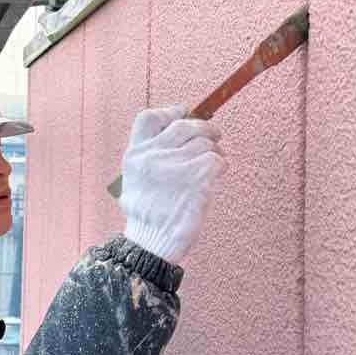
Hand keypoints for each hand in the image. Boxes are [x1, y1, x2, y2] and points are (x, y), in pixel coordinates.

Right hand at [120, 105, 225, 264]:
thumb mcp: (134, 179)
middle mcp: (152, 156)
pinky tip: (215, 176)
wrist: (152, 243)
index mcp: (134, 155)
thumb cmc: (148, 214)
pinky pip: (217, 159)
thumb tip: (178, 130)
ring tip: (211, 166)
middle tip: (214, 136)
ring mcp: (175, 166)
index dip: (171, 111)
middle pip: (185, 125)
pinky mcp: (196, 179)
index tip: (184, 113)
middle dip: (204, 128)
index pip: (150, 117)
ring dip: (214, 151)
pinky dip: (220, 166)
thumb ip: (150, 155)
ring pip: (205, 142)